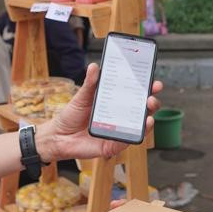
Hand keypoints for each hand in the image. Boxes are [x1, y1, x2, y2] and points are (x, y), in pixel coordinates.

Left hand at [39, 63, 162, 161]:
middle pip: (141, 110)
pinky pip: (126, 141)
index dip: (147, 89)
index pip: (135, 95)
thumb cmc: (71, 116)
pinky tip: (138, 129)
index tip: (154, 83)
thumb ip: (90, 83)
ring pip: (138, 127)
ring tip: (149, 114)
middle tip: (151, 98)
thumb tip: (94, 66)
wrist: (58, 136)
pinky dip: (134, 136)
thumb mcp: (81, 97)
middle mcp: (119, 117)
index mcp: (114, 103)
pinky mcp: (112, 145)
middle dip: (151, 103)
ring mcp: (117, 131)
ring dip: (148, 120)